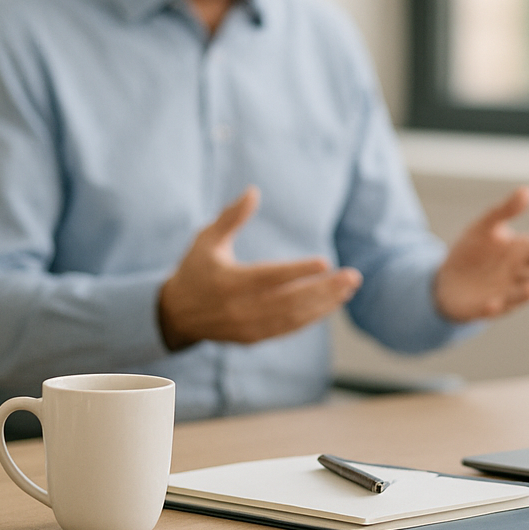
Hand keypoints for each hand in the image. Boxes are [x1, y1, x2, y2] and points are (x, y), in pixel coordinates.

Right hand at [158, 187, 361, 349]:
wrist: (176, 315)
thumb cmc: (195, 269)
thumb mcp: (206, 239)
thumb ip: (231, 217)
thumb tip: (253, 190)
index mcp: (227, 282)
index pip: (268, 277)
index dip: (297, 272)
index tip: (325, 263)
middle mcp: (238, 309)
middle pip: (288, 301)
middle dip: (323, 290)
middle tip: (352, 277)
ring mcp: (247, 327)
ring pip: (292, 318)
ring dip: (324, 304)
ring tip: (348, 289)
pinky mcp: (253, 339)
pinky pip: (287, 328)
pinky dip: (311, 317)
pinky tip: (331, 303)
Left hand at [434, 185, 528, 321]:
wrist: (446, 278)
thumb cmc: (472, 250)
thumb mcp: (486, 225)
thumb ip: (506, 210)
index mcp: (521, 253)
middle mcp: (517, 276)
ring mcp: (502, 294)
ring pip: (518, 294)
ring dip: (526, 293)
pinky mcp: (481, 308)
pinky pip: (487, 309)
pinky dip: (491, 307)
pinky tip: (493, 303)